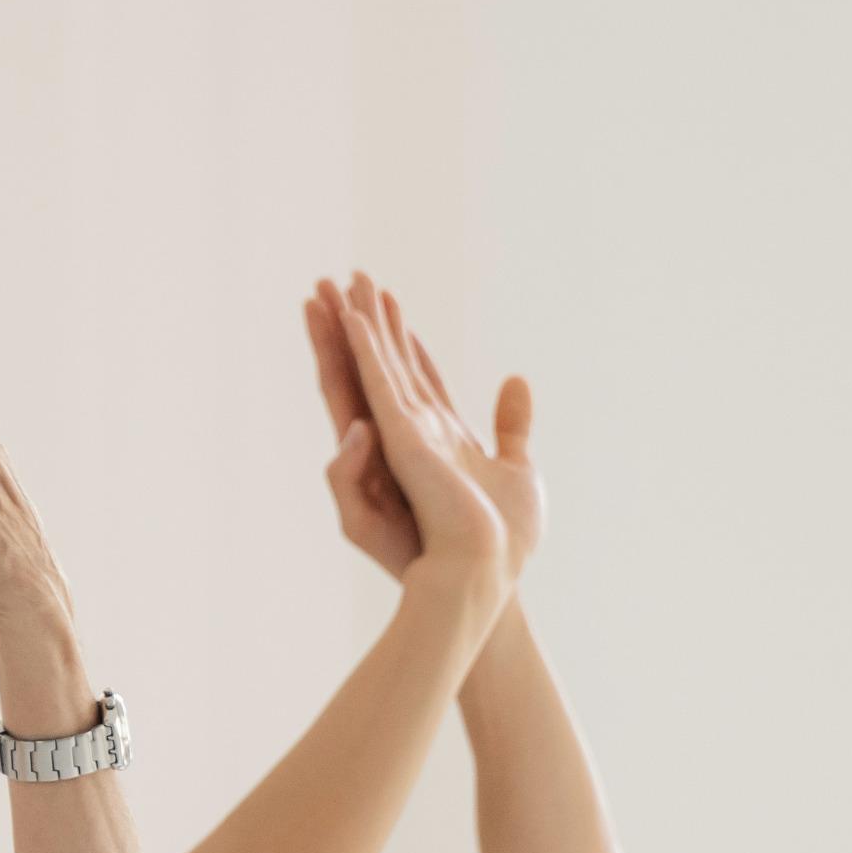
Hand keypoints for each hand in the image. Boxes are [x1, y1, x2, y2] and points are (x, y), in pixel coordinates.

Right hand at [304, 274, 537, 590]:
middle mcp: (408, 436)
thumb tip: (516, 381)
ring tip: (334, 283)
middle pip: (377, 368)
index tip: (387, 301)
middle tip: (340, 279)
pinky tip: (350, 320)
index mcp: (435, 440)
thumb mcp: (517, 470)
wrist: (486, 573)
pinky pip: (375, 388)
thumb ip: (510, 426)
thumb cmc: (502, 539)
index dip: (397, 338)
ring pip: (369, 368)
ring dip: (353, 325)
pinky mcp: (398, 441)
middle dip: (359, 325)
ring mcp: (399, 436)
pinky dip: (362, 353)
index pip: (410, 377)